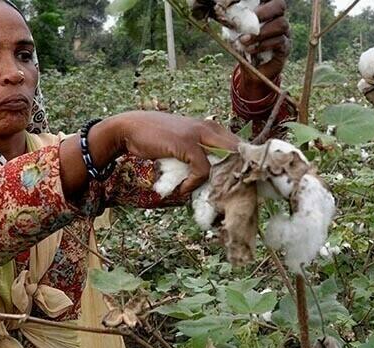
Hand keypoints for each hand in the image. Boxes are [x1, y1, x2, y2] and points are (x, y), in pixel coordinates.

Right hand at [116, 111, 240, 193]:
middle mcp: (210, 128)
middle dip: (239, 175)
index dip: (242, 167)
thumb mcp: (186, 143)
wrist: (131, 127)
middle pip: (240, 154)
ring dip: (218, 182)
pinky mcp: (187, 144)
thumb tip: (218, 179)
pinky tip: (183, 188)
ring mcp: (199, 134)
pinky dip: (194, 183)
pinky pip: (202, 170)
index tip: (236, 185)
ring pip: (226, 161)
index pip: (240, 147)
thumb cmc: (158, 139)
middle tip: (229, 195)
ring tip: (206, 194)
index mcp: (213, 127)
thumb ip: (203, 154)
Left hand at [239, 0, 289, 98]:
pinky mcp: (285, 47)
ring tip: (245, 41)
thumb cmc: (243, 47)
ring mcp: (284, 33)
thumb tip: (225, 11)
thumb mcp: (235, 32)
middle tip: (252, 18)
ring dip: (261, 32)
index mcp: (266, 11)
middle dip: (265, 11)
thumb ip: (234, 21)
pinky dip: (263, 45)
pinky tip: (251, 49)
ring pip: (281, 24)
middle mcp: (278, 18)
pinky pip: (279, 41)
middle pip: (280, 5)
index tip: (251, 6)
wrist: (251, 72)